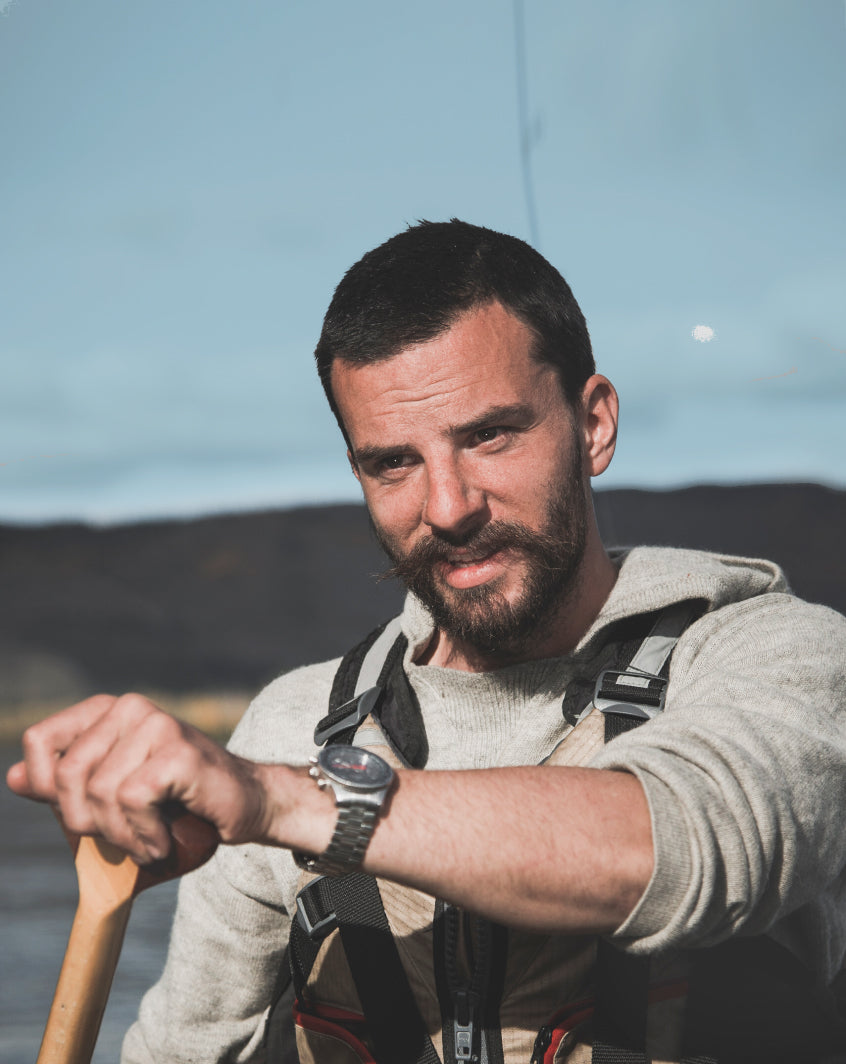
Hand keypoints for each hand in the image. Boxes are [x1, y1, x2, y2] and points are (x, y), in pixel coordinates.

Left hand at [6, 693, 272, 863]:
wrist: (242, 808)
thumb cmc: (175, 809)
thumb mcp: (110, 804)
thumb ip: (64, 790)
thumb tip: (13, 777)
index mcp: (106, 712)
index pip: (40, 742)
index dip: (49, 789)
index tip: (86, 813)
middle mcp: (129, 707)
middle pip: (67, 776)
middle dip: (89, 824)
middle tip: (124, 837)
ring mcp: (156, 724)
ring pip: (100, 793)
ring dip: (123, 836)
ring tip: (150, 841)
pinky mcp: (178, 750)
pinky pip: (133, 801)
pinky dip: (145, 835)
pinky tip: (164, 840)